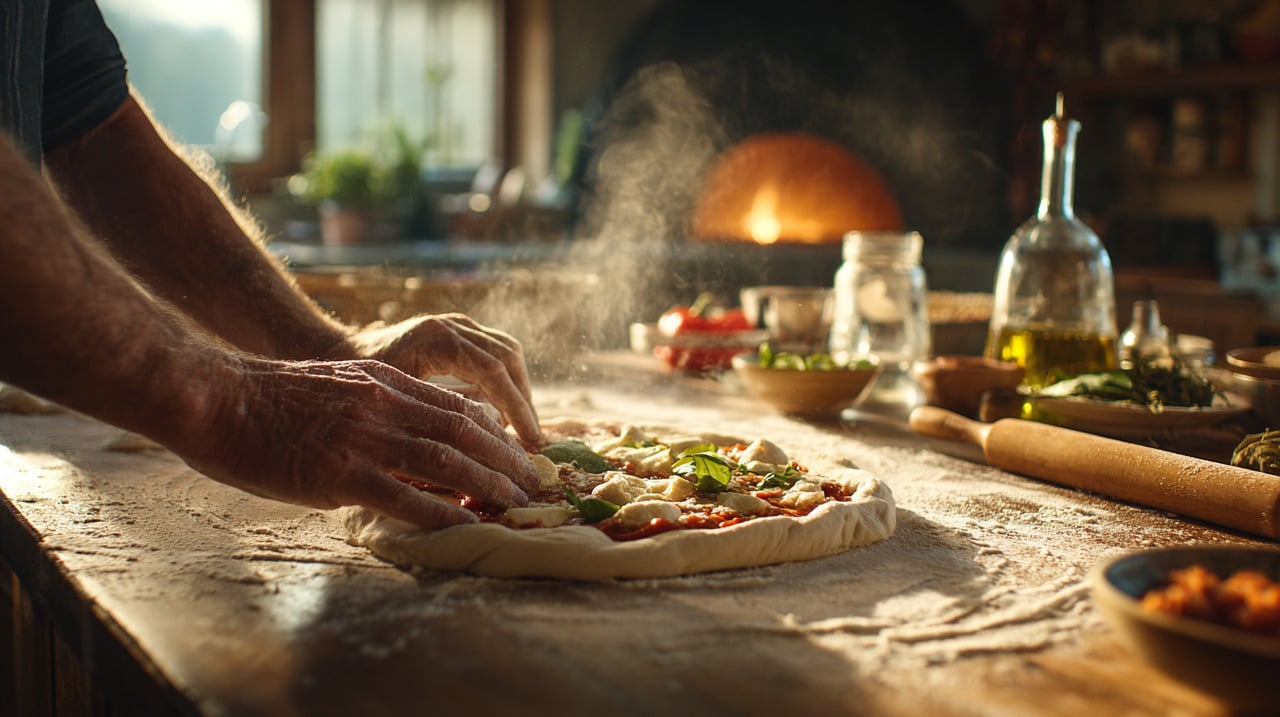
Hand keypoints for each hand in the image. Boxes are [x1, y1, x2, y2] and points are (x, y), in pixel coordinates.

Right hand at [182, 358, 541, 529]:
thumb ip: (380, 403)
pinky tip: (464, 525)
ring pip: (445, 462)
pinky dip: (440, 513)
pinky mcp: (339, 473)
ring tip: (515, 504)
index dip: (496, 432)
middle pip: (464, 433)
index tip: (518, 453)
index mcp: (385, 384)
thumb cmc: (268, 397)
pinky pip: (402, 496)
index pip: (457, 407)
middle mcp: (384, 407)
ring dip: (487, 485)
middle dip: (505, 460)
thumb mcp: (338, 385)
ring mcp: (364, 439)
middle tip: (532, 484)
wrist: (215, 396)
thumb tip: (414, 428)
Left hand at [342, 313, 542, 442]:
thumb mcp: (395, 403)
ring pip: (507, 352)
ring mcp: (456, 323)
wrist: (333, 350)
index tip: (531, 440)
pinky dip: (506, 379)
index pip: (494, 371)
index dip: (517, 407)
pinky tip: (504, 410)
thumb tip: (485, 439)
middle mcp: (452, 325)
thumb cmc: (355, 385)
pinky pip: (495, 350)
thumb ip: (437, 414)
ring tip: (523, 427)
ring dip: (519, 389)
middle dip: (524, 400)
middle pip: (508, 358)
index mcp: (437, 340)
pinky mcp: (457, 329)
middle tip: (533, 440)